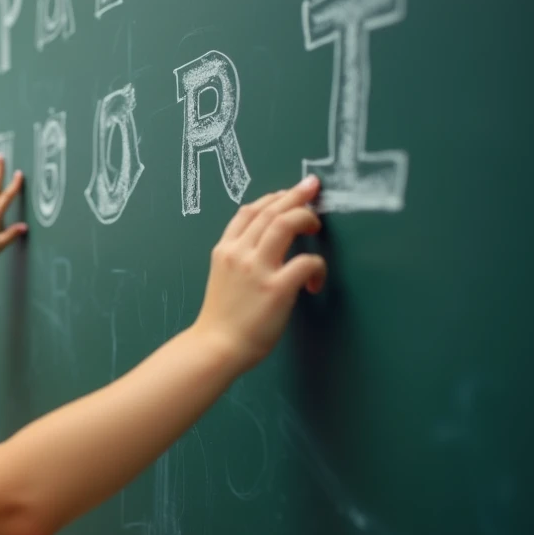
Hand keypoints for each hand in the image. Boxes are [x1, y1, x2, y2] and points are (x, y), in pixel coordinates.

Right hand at [191, 175, 326, 371]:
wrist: (216, 347)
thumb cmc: (220, 320)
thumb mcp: (221, 278)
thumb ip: (236, 258)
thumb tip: (260, 244)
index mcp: (225, 250)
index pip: (248, 212)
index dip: (271, 198)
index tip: (288, 194)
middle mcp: (239, 253)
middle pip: (270, 211)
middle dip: (295, 195)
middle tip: (312, 187)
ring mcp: (258, 269)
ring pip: (286, 223)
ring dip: (306, 217)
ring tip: (316, 224)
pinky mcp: (277, 288)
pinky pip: (307, 261)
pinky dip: (318, 266)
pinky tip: (316, 280)